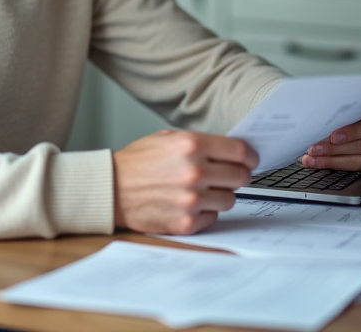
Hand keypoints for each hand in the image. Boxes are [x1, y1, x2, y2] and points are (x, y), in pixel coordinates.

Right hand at [113, 130, 257, 235]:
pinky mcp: (186, 222)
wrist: (110, 189)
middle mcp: (194, 171)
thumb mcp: (167, 139)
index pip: (240, 152)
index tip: (250, 160)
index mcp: (191, 145)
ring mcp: (191, 199)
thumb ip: (200, 143)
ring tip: (201, 190)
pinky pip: (213, 217)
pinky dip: (205, 212)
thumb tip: (231, 151)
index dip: (250, 156)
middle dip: (237, 175)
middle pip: (240, 176)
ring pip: (229, 199)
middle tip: (227, 175)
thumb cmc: (137, 162)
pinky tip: (189, 203)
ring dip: (220, 194)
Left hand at [300, 99, 360, 170]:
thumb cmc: (351, 98)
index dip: (354, 132)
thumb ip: (342, 104)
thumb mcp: (350, 95)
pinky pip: (357, 167)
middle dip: (337, 149)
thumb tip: (319, 112)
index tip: (333, 136)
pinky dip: (335, 164)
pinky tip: (318, 161)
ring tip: (313, 156)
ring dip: (333, 159)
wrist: (355, 104)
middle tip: (316, 148)